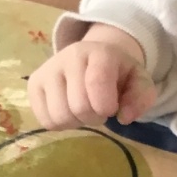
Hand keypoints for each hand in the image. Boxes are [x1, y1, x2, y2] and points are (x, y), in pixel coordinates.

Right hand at [28, 26, 157, 129]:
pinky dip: (61, 124)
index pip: (96, 82)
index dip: (106, 106)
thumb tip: (124, 117)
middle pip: (78, 106)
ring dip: (77, 122)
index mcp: (99, 52)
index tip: (112, 109)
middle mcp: (69, 56)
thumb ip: (142, 97)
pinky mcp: (34, 84)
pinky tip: (69, 110)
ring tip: (84, 109)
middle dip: (94, 117)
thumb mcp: (139, 81)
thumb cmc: (118, 74)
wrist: (92, 58)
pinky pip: (45, 120)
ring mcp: (48, 69)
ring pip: (59, 116)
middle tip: (99, 109)